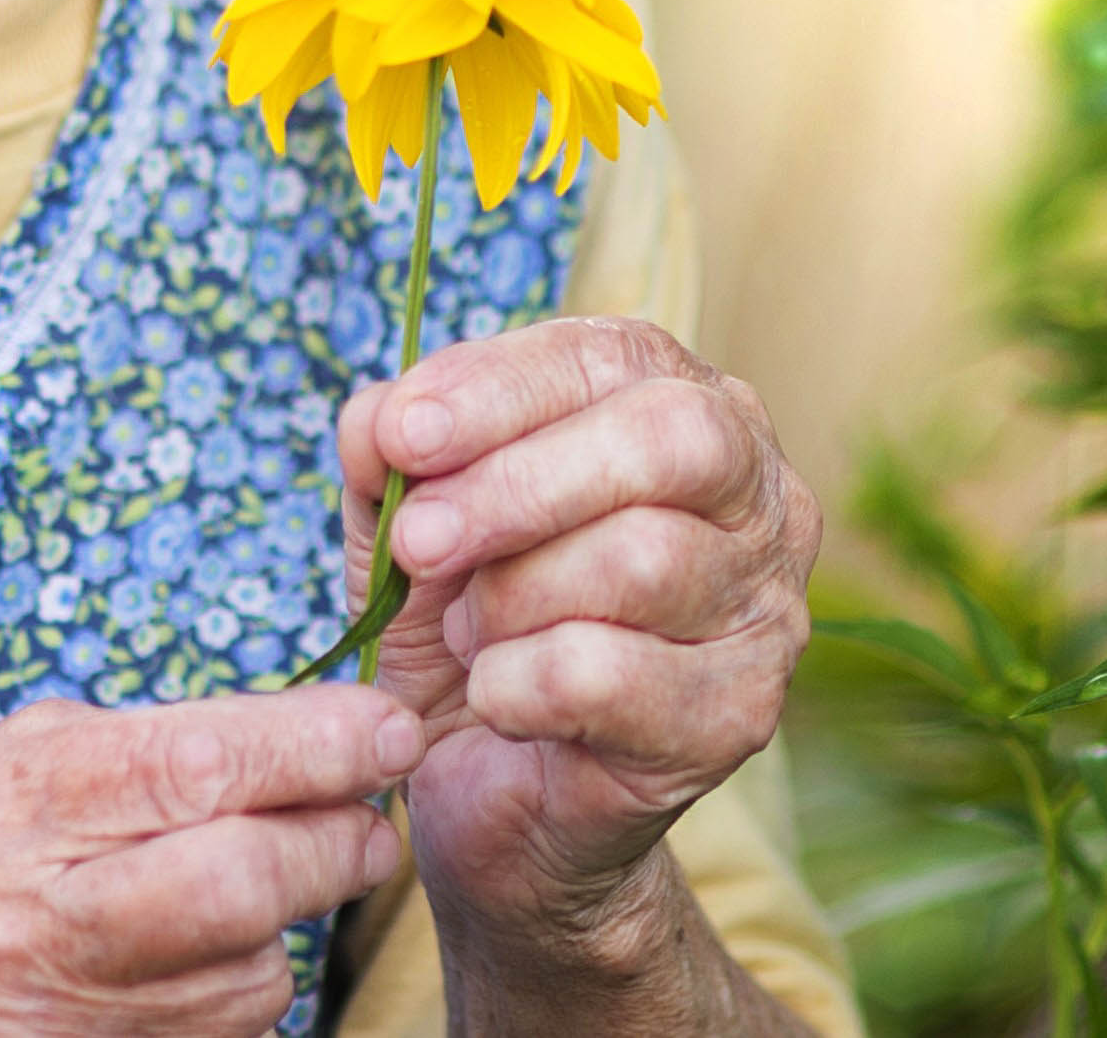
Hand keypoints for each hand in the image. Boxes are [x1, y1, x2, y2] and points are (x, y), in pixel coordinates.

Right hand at [0, 686, 421, 1036]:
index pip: (187, 766)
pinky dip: (240, 989)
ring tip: (257, 885)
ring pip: (246, 972)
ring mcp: (48, 1020)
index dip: (309, 744)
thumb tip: (284, 738)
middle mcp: (15, 923)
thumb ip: (119, 750)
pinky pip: (219, 1035)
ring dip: (287, 925)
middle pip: (239, 879)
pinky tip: (197, 957)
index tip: (383, 726)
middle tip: (368, 815)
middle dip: (334, 840)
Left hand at [337, 318, 818, 956]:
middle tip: (417, 542)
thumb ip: (387, 448)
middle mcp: (753, 495)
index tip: (403, 434)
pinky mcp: (740, 715)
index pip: (608, 357)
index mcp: (675, 407)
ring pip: (646, 557)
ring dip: (512, 598)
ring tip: (467, 633)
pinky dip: (520, 683)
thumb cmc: (464, 620)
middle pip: (668, 439)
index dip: (497, 388)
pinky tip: (495, 698)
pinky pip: (615, 674)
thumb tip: (381, 416)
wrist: (492, 788)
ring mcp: (765, 606)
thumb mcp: (403, 516)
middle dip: (518, 485)